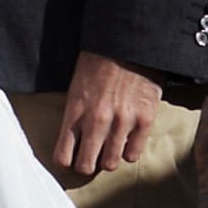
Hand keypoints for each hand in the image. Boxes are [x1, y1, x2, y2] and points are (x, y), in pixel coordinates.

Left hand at [54, 49, 162, 177]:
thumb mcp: (77, 85)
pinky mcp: (144, 120)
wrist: (129, 42)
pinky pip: (133, 155)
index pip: (63, 155)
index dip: (66, 160)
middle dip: (86, 164)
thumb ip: (75, 114)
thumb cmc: (100, 61)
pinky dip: (128, 151)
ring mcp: (122, 121)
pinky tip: (126, 140)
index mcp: (76, 110)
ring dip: (108, 158)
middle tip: (90, 157)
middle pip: (85, 165)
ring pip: (110, 163)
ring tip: (109, 148)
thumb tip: (73, 140)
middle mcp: (97, 120)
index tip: (69, 158)